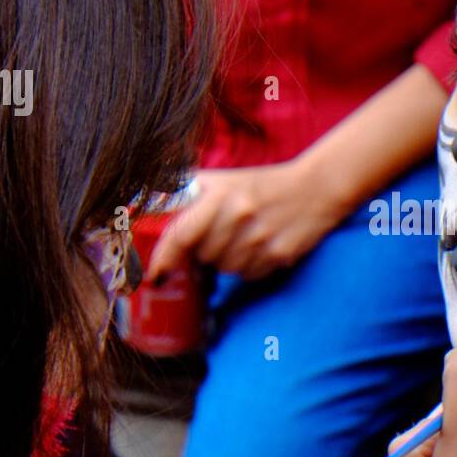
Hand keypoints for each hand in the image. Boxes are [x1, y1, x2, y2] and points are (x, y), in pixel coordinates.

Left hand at [146, 159, 344, 280]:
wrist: (315, 189)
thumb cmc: (260, 186)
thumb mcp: (220, 181)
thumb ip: (182, 193)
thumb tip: (142, 208)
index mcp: (221, 193)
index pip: (181, 235)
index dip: (164, 259)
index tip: (156, 274)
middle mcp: (240, 215)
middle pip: (203, 256)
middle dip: (205, 251)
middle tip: (221, 235)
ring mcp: (261, 237)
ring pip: (225, 269)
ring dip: (227, 259)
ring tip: (243, 238)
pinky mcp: (280, 255)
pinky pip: (248, 275)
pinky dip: (249, 266)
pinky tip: (260, 246)